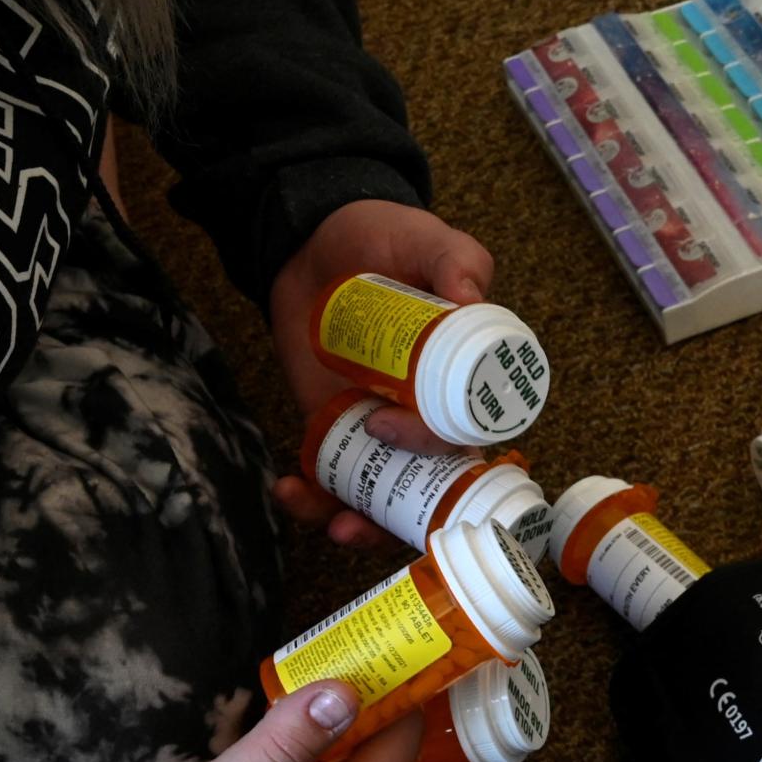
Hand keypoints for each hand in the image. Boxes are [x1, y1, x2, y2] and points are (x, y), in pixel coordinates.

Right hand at [121, 680, 478, 761]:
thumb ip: (287, 742)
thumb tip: (346, 688)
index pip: (404, 750)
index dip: (426, 697)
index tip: (440, 645)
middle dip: (460, 748)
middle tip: (473, 693)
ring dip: (419, 752)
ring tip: (427, 699)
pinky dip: (373, 759)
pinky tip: (354, 727)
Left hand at [268, 201, 493, 547]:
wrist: (315, 239)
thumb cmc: (388, 238)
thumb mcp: (430, 241)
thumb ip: (458, 262)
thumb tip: (470, 298)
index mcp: (464, 381)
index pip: (472, 438)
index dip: (453, 459)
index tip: (410, 442)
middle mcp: (427, 413)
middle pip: (431, 486)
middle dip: (404, 519)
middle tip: (361, 513)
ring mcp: (378, 423)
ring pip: (383, 495)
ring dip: (359, 523)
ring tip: (330, 523)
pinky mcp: (333, 425)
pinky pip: (332, 475)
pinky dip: (312, 497)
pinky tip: (290, 490)